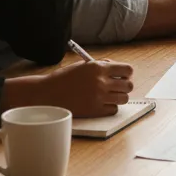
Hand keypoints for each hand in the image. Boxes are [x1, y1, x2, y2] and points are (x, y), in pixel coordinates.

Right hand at [3, 60, 134, 117]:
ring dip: (119, 97)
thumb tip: (117, 68)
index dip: (126, 73)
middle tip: (116, 86)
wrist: (47, 94)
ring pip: (124, 99)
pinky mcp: (95, 111)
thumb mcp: (83, 65)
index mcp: (98, 68)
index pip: (127, 70)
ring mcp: (99, 97)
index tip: (122, 75)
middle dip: (124, 85)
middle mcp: (101, 82)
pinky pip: (113, 110)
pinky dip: (110, 107)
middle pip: (128, 86)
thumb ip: (101, 65)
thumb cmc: (64, 78)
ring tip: (109, 95)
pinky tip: (102, 103)